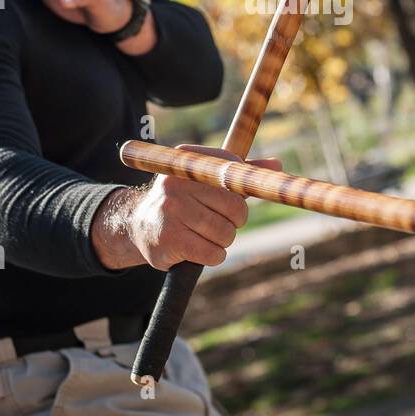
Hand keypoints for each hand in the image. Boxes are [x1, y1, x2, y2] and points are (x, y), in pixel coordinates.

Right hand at [93, 145, 281, 270]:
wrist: (138, 226)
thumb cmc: (183, 201)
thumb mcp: (206, 181)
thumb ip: (239, 173)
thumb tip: (276, 165)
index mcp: (187, 160)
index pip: (232, 171)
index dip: (243, 188)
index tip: (239, 199)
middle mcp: (176, 182)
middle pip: (234, 206)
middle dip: (235, 221)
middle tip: (221, 223)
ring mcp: (170, 211)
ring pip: (225, 232)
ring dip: (223, 240)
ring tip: (206, 236)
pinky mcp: (169, 239)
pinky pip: (212, 253)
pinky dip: (214, 255)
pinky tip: (200, 250)